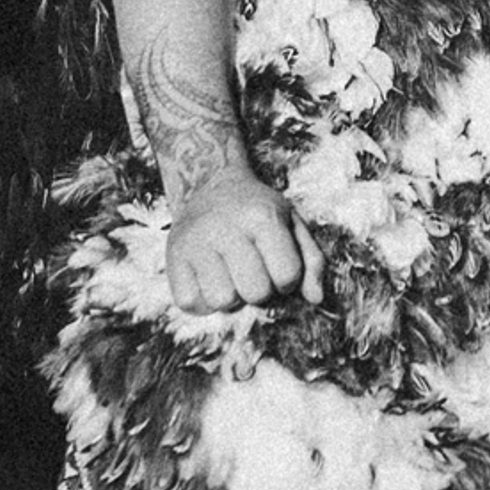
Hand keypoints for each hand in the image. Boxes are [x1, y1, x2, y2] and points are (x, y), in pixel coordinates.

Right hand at [166, 165, 325, 313]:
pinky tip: (209, 277)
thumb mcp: (292, 223)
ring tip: (230, 273)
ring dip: (232, 296)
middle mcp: (225, 228)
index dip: (287, 280)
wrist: (209, 185)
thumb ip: (311, 261)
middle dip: (260, 289)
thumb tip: (316, 299)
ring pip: (223, 302)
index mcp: (261, 217)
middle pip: (255, 293)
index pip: (287, 276)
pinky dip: (204, 300)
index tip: (278, 265)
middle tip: (253, 269)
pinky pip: (192, 303)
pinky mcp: (173, 258)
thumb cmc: (257, 211)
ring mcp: (195, 243)